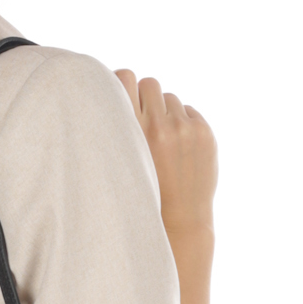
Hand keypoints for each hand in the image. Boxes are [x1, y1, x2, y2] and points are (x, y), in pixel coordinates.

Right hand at [115, 70, 216, 303]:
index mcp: (131, 132)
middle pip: (149, 82)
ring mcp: (186, 130)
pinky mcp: (205, 134)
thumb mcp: (112, 168)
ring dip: (164, 113)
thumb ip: (107, 133)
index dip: (120, 87)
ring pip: (170, 97)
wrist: (178, 226)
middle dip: (144, 99)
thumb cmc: (137, 199)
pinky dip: (182, 125)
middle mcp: (159, 127)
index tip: (118, 102)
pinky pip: (189, 111)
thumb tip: (97, 94)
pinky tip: (175, 151)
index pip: (124, 77)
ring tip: (158, 142)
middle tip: (139, 123)